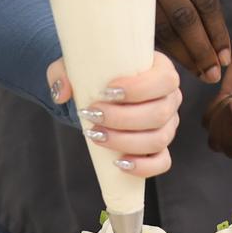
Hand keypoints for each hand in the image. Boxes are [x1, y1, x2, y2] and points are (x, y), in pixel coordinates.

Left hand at [48, 52, 181, 177]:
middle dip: (123, 118)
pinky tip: (119, 163)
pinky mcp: (160, 148)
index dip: (140, 89)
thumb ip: (64, 72)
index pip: (165, 80)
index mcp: (161, 70)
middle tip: (92, 115)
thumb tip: (62, 93)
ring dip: (125, 141)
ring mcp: (168, 125)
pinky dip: (143, 166)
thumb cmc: (96, 75)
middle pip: (160, 113)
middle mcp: (170, 98)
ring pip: (159, 139)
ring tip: (95, 136)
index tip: (108, 92)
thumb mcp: (78, 66)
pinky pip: (161, 162)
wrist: (100, 95)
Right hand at [152, 0, 230, 84]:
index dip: (217, 33)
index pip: (205, 0)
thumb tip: (215, 45)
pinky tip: (175, 61)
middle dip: (201, 49)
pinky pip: (145, 29)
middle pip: (185, 16)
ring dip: (183, 55)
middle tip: (212, 74)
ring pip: (163, 26)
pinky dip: (164, 48)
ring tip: (199, 73)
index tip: (225, 58)